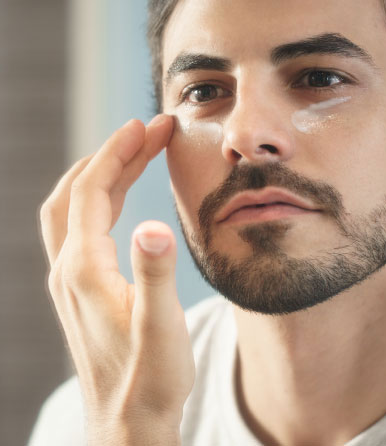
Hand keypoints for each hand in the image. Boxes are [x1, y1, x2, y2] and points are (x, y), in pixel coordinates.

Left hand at [39, 115, 193, 445]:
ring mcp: (70, 281)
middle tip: (146, 129)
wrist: (129, 425)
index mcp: (85, 271)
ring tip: (136, 151)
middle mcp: (68, 271)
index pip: (93, 192)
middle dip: (111, 154)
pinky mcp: (81, 290)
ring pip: (73, 208)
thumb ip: (155, 277)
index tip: (146, 125)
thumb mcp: (162, 330)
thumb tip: (153, 226)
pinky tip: (120, 196)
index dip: (118, 152)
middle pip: (77, 193)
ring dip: (101, 173)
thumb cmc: (150, 381)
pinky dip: (98, 198)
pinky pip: (80, 227)